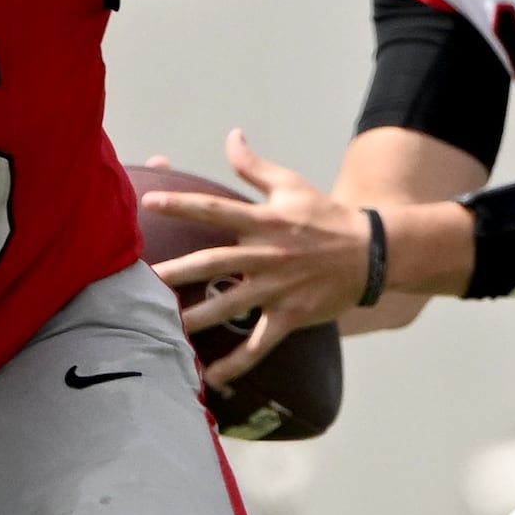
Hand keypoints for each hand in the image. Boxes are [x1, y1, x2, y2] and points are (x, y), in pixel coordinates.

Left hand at [143, 130, 370, 387]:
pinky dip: (237, 364)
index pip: (215, 209)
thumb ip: (254, 167)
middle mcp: (266, 255)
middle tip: (143, 279)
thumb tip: (232, 136)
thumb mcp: (292, 185)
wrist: (371, 253)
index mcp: (264, 221)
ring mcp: (278, 289)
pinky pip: (259, 345)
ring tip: (165, 329)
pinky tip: (211, 378)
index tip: (149, 202)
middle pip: (213, 263)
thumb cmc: (326, 217)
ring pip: (230, 307)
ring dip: (197, 319)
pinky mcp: (290, 316)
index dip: (181, 205)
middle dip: (178, 272)